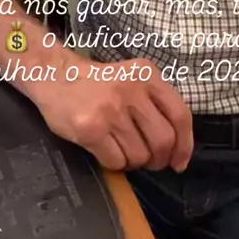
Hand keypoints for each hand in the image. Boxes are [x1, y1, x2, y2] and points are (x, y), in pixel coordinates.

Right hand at [36, 55, 192, 172]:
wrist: (53, 75)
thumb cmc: (98, 82)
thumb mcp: (132, 78)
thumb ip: (155, 103)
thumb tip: (177, 149)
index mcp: (147, 75)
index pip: (180, 115)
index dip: (185, 145)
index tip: (179, 162)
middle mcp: (131, 90)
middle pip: (163, 141)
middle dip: (159, 159)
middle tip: (149, 161)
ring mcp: (110, 110)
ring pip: (140, 156)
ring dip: (133, 161)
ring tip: (121, 149)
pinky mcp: (91, 129)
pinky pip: (116, 162)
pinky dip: (114, 164)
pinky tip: (105, 149)